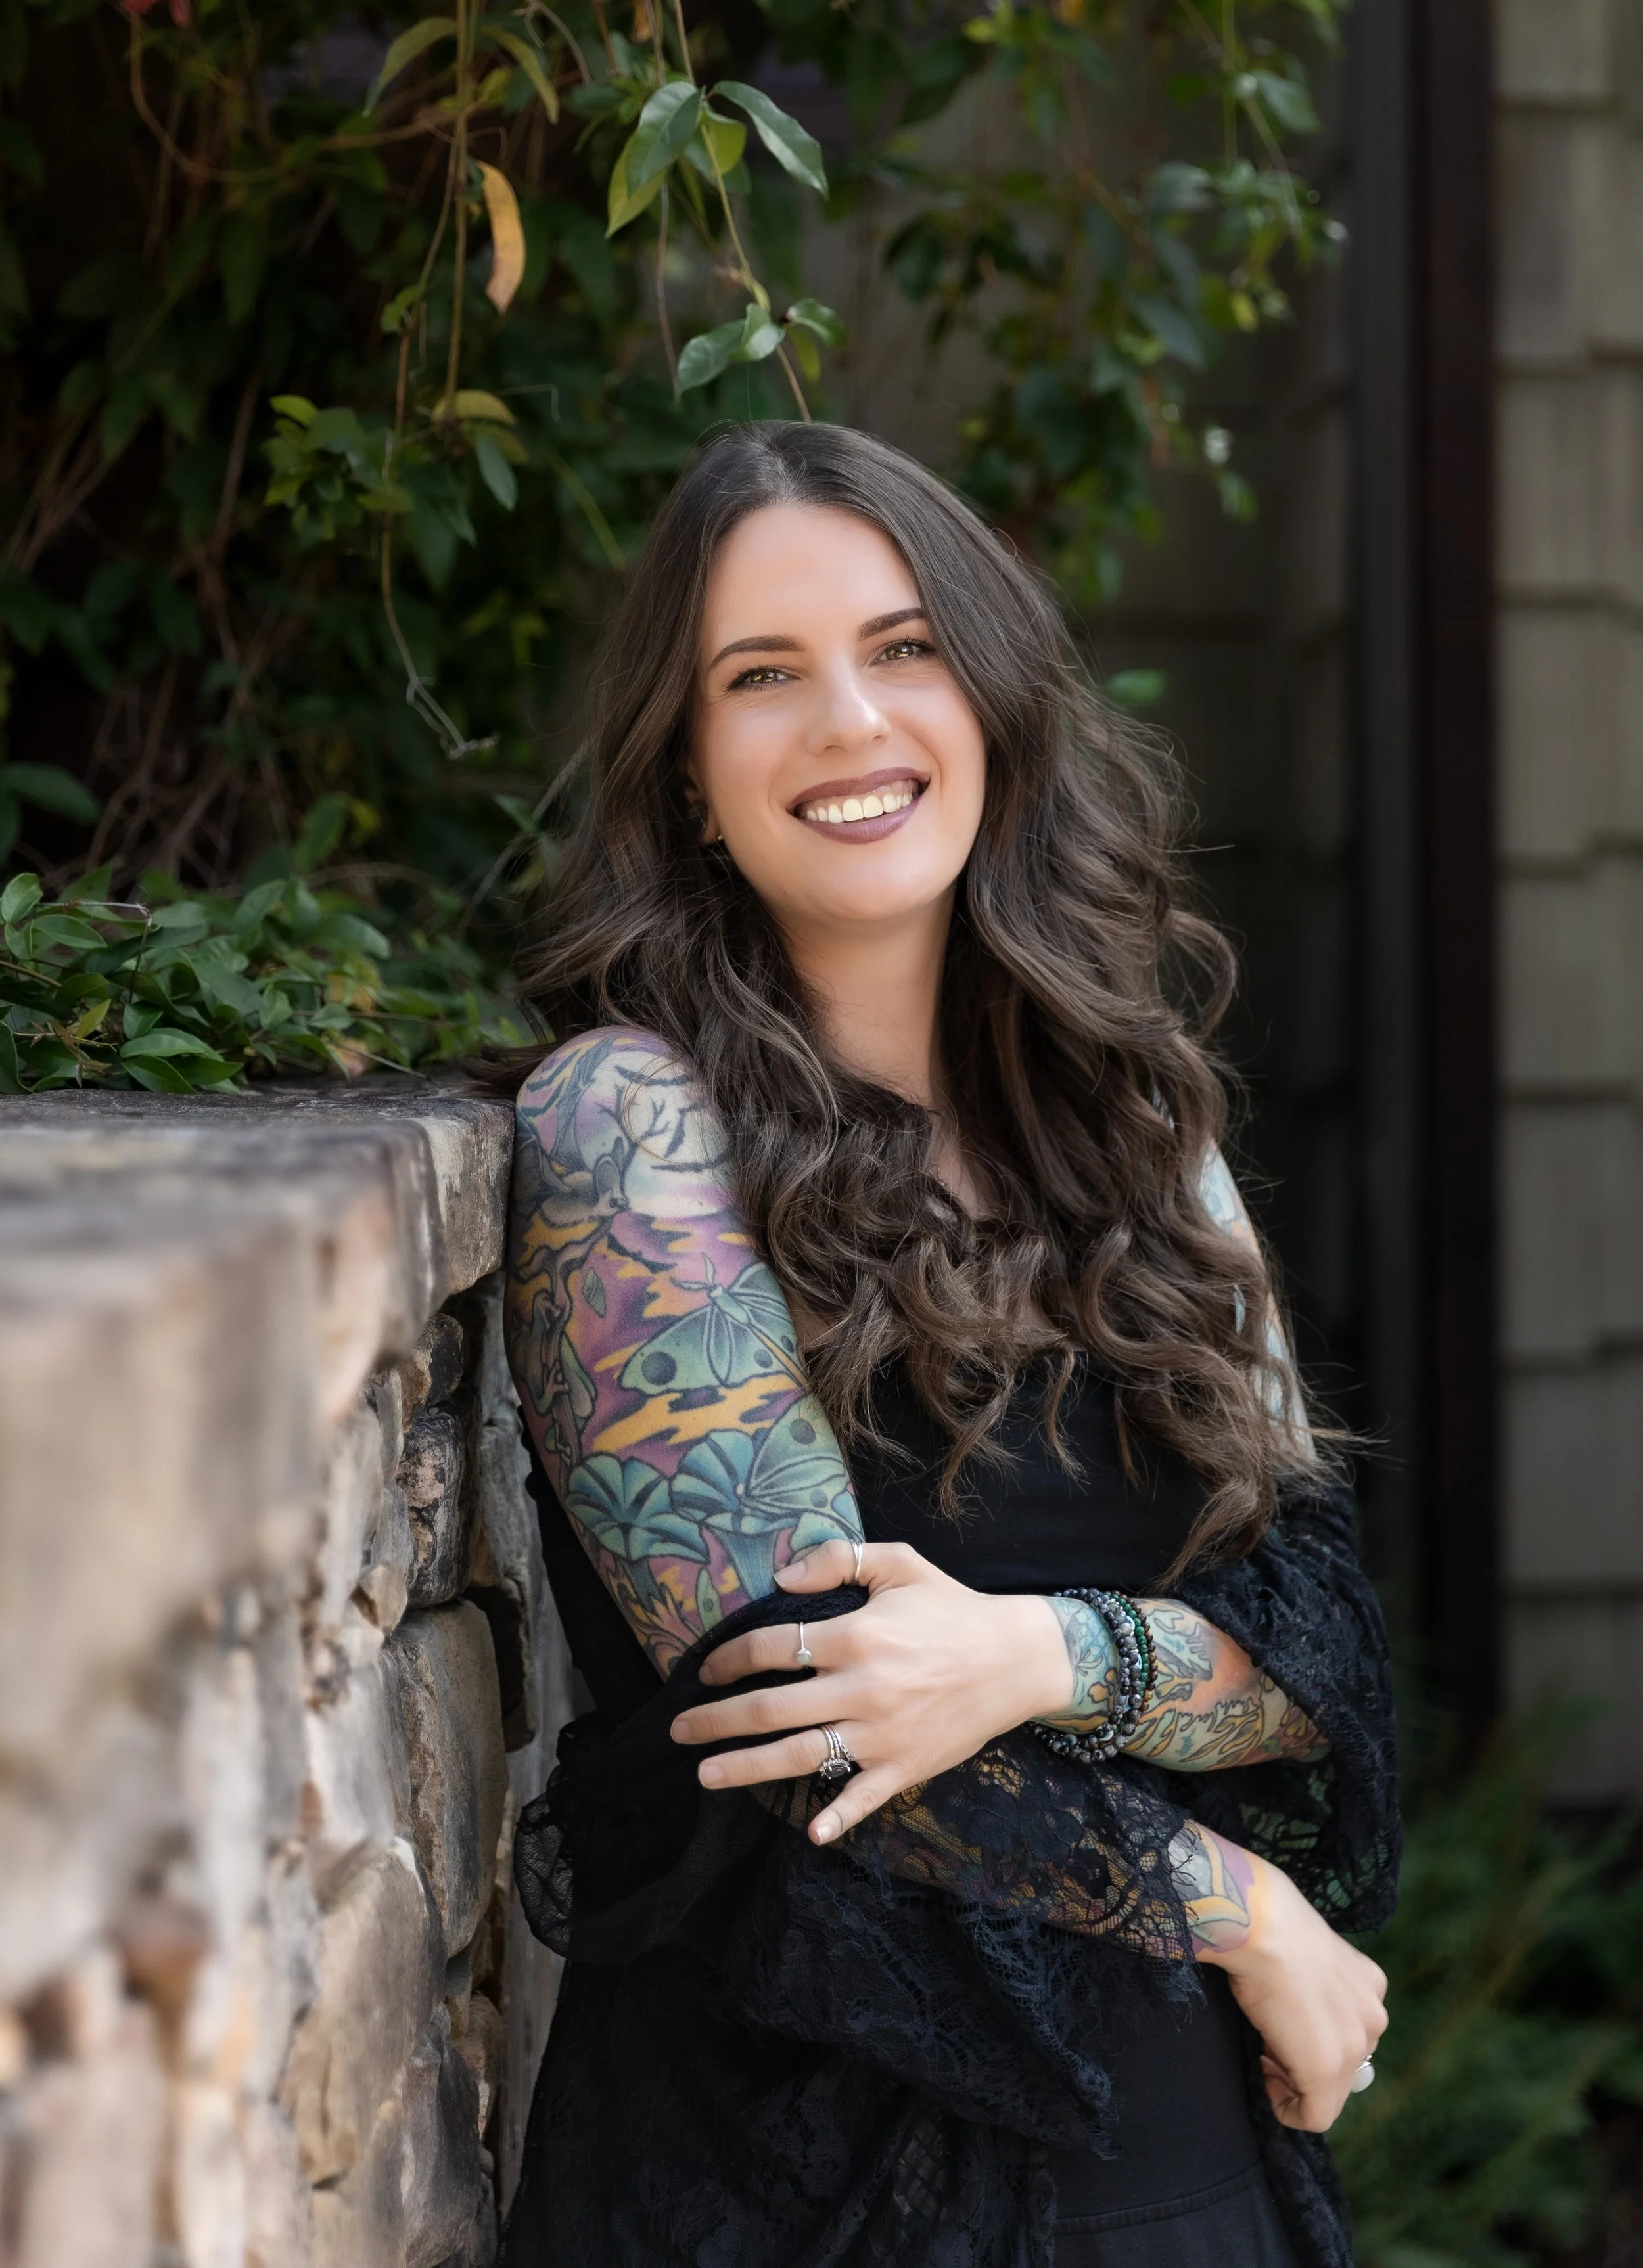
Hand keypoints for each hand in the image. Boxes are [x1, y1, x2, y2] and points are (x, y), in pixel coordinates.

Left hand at [669, 1539, 1071, 1843]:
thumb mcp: (899, 1564)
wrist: (1017, 1659)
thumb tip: (781, 1577)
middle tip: (679, 1730)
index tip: (704, 1670)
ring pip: (801, 1756)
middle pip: (771, 1709)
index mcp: (856, 1636)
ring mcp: (882, 1734)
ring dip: (746, 1767)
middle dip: (717, 1720)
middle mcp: (862, 1689)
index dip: (728, 1659)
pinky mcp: (905, 1767)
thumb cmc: (952, 1608)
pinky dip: (839, 1817)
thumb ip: (837, 1559)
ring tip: (705, 1775)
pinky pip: (864, 1797)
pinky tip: (811, 1834)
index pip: (771, 1648)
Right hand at [1201, 1852, 1387, 2130]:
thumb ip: (1320, 1993)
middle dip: (1305, 2063)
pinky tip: (1267, 2078)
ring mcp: (1357, 2046)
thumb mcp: (1309, 1960)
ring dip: (1297, 2081)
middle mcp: (1374, 2018)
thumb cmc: (1271, 1932)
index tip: (1281, 2028)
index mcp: (1371, 1986)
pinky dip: (1289, 2109)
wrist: (1261, 1927)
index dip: (1311, 2039)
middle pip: (1344, 2066)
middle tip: (1270, 2043)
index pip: (1348, 2034)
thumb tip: (1299, 2024)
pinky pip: (1317, 2115)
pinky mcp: (1328, 2070)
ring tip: (1266, 2050)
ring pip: (1331, 2091)